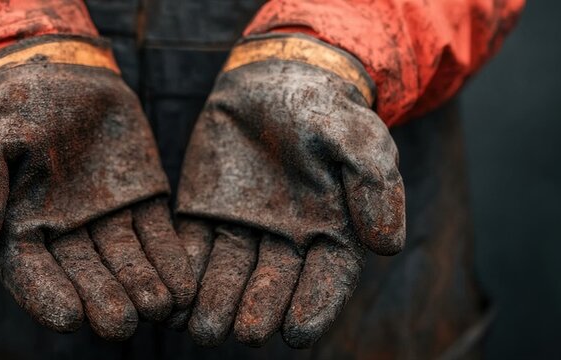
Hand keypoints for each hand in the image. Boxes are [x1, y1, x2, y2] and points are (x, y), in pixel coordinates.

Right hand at [0, 39, 194, 339]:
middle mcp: (66, 235)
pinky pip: (158, 235)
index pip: (32, 272)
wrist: (61, 75)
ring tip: (160, 307)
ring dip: (142, 285)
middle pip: (86, 274)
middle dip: (104, 299)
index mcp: (20, 229)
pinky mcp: (143, 202)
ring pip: (126, 260)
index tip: (67, 317)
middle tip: (121, 324)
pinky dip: (171, 260)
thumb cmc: (13, 108)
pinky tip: (184, 284)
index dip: (47, 295)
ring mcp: (107, 221)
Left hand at [174, 34, 404, 347]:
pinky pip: (193, 251)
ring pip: (229, 275)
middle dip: (258, 311)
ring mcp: (242, 232)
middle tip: (244, 332)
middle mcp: (285, 243)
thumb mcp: (359, 137)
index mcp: (330, 233)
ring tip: (203, 328)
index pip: (325, 281)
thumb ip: (374, 185)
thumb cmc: (325, 111)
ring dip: (216, 303)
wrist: (275, 81)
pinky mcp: (204, 216)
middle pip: (272, 286)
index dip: (314, 307)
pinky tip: (173, 301)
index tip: (298, 333)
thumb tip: (387, 245)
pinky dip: (184, 275)